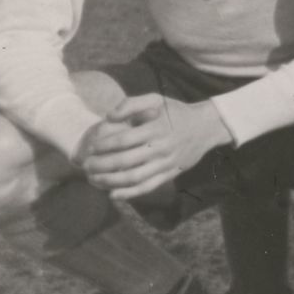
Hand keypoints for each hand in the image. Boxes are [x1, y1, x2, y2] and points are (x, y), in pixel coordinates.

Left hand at [76, 96, 227, 200]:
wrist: (207, 126)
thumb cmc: (176, 112)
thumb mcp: (157, 99)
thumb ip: (131, 104)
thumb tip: (109, 116)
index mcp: (156, 128)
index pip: (124, 139)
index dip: (104, 145)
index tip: (91, 147)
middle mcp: (161, 147)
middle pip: (125, 161)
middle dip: (101, 165)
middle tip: (86, 166)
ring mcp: (166, 163)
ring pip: (134, 177)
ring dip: (111, 181)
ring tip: (94, 180)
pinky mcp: (170, 174)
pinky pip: (148, 186)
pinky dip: (129, 193)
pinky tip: (113, 194)